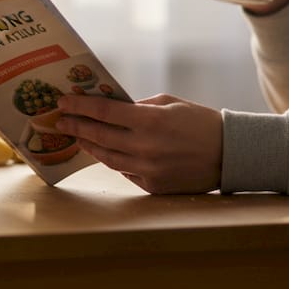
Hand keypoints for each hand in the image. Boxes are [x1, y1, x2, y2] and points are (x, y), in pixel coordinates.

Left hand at [54, 93, 221, 193]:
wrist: (229, 154)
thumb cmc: (200, 122)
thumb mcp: (170, 103)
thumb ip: (139, 107)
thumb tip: (111, 109)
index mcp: (150, 121)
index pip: (104, 112)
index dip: (80, 106)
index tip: (63, 102)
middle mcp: (145, 147)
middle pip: (99, 136)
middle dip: (76, 126)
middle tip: (60, 120)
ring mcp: (147, 170)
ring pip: (107, 158)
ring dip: (89, 146)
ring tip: (77, 136)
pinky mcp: (152, 187)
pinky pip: (124, 172)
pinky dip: (112, 160)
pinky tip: (102, 152)